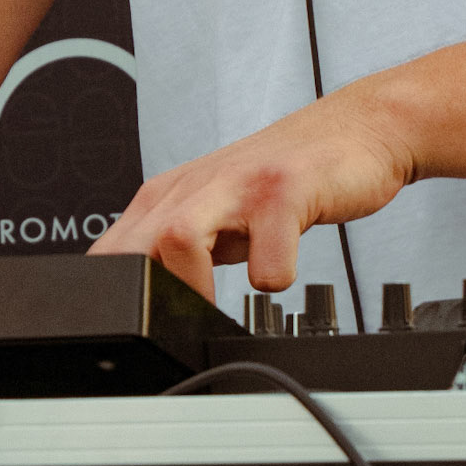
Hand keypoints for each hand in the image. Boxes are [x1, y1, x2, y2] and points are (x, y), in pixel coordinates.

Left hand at [88, 85, 414, 299]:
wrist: (357, 129)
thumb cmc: (281, 181)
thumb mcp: (215, 213)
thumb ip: (175, 249)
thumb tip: (140, 304)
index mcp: (169, 196)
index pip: (107, 256)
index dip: (113, 305)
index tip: (143, 337)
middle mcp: (197, 185)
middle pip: (131, 249)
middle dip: (147, 301)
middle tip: (182, 327)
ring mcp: (240, 184)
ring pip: (178, 238)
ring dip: (196, 290)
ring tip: (224, 303)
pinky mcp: (285, 189)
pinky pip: (266, 257)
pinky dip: (274, 279)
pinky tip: (284, 267)